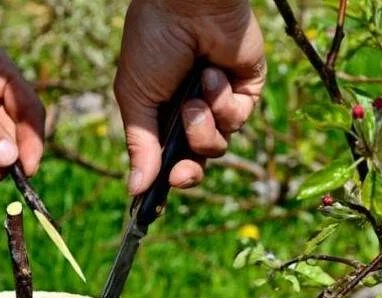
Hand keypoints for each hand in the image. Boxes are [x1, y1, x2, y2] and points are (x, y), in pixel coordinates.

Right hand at [115, 0, 265, 194]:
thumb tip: (134, 189)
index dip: (168, 178)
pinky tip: (215, 75)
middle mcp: (193, 111)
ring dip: (203, 126)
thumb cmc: (153, 42)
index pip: (169, 158)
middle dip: (189, 169)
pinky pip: (239, 119)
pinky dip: (224, 102)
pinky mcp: (247, 89)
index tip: (159, 195)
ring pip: (218, 144)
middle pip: (197, 161)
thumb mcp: (136, 97)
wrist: (187, 3)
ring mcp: (221, 101)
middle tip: (181, 172)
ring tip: (195, 97)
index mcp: (163, 113)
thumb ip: (139, 144)